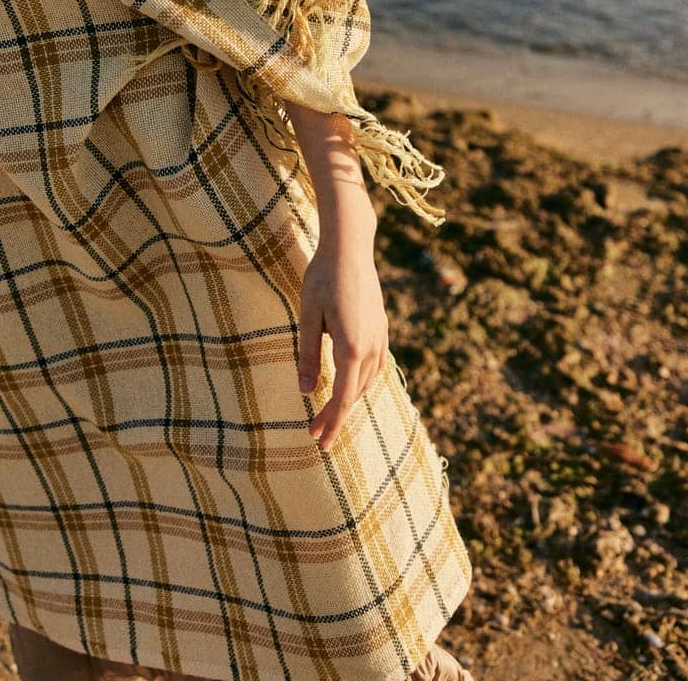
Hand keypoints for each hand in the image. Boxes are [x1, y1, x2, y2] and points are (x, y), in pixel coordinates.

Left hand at [298, 233, 388, 452]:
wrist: (349, 246)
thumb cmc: (322, 278)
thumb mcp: (308, 316)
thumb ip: (308, 355)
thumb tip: (306, 392)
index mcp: (352, 347)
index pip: (343, 397)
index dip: (331, 421)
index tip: (318, 441)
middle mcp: (371, 346)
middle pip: (356, 394)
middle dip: (336, 416)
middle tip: (316, 435)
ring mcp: (380, 335)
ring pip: (368, 381)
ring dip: (351, 399)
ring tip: (331, 412)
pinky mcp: (381, 325)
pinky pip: (376, 365)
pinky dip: (364, 381)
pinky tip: (354, 383)